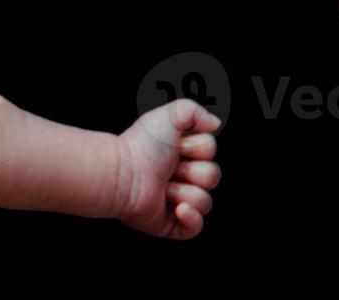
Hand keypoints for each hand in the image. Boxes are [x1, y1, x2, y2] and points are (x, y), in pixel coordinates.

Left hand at [114, 98, 222, 239]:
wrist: (122, 175)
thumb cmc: (141, 145)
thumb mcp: (170, 115)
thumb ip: (195, 111)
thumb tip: (215, 124)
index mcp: (182, 154)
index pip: (210, 151)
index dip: (196, 148)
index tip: (176, 146)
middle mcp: (182, 177)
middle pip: (213, 176)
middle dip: (192, 172)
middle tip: (167, 169)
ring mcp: (177, 202)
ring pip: (206, 201)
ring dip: (184, 192)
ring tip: (162, 189)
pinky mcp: (171, 224)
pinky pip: (196, 228)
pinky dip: (191, 218)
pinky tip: (177, 208)